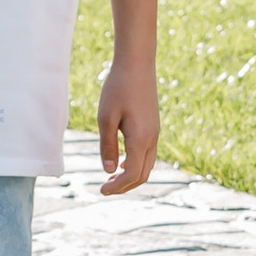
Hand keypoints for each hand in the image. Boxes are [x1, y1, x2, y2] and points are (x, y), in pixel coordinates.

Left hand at [98, 59, 157, 195]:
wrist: (137, 64)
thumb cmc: (118, 88)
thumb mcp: (105, 118)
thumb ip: (107, 146)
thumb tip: (108, 171)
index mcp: (141, 139)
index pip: (132, 174)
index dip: (117, 187)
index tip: (100, 191)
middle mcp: (152, 138)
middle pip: (142, 174)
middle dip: (125, 186)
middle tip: (104, 188)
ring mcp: (155, 132)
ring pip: (147, 165)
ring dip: (131, 176)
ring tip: (111, 179)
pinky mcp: (153, 126)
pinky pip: (148, 154)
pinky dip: (135, 164)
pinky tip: (121, 162)